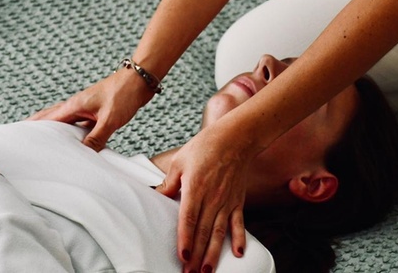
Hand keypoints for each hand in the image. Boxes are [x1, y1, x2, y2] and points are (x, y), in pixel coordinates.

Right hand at [27, 69, 151, 150]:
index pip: (47, 120)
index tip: (17, 136)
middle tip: (23, 141)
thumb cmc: (124, 94)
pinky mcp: (96, 112)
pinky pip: (79, 126)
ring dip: (55, 132)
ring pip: (65, 123)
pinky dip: (74, 134)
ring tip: (44, 145)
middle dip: (37, 129)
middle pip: (51, 119)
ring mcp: (86, 109)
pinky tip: (74, 143)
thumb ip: (96, 138)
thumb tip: (83, 154)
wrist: (140, 80)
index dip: (32, 128)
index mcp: (74, 106)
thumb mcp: (110, 119)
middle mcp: (76, 106)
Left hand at [156, 126, 251, 272]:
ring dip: (213, 254)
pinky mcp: (237, 201)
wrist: (235, 138)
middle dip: (196, 255)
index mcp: (196, 188)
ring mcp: (227, 201)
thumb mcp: (180, 161)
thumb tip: (158, 195)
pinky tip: (238, 253)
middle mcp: (213, 198)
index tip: (182, 256)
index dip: (185, 239)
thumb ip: (170, 182)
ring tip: (207, 271)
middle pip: (203, 232)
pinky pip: (238, 223)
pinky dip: (239, 238)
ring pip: (219, 232)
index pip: (189, 220)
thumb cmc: (206, 146)